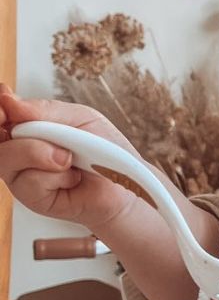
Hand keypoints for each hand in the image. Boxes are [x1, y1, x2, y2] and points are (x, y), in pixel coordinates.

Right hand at [0, 88, 141, 229]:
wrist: (125, 181)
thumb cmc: (103, 149)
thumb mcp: (80, 118)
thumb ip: (44, 110)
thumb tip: (10, 101)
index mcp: (27, 124)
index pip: (1, 113)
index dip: (0, 109)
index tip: (5, 107)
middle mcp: (17, 148)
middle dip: (22, 132)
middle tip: (53, 137)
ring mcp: (20, 174)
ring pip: (7, 158)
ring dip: (42, 154)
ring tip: (70, 158)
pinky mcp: (31, 198)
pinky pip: (30, 181)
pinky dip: (57, 176)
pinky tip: (71, 178)